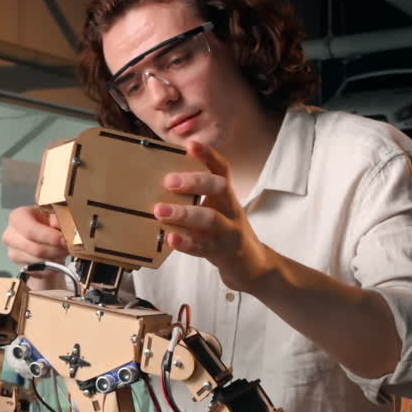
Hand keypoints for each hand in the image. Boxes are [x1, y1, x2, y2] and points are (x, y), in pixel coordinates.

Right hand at [2, 205, 67, 266]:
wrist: (42, 237)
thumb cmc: (47, 223)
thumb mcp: (54, 215)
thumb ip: (59, 221)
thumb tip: (67, 230)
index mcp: (17, 217)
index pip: (30, 231)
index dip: (50, 237)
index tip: (65, 240)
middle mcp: (10, 235)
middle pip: (35, 249)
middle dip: (56, 250)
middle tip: (69, 248)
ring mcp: (13, 252)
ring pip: (39, 262)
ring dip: (55, 259)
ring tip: (63, 251)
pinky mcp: (20, 266)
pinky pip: (40, 271)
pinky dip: (52, 267)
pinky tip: (57, 258)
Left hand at [154, 141, 273, 292]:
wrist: (253, 267)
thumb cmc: (225, 234)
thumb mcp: (216, 212)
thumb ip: (196, 200)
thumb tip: (158, 185)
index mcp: (227, 197)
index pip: (221, 169)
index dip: (208, 155)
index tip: (190, 145)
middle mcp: (231, 210)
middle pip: (219, 187)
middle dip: (195, 181)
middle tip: (169, 181)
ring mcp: (230, 232)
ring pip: (211, 218)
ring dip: (184, 213)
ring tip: (160, 211)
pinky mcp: (225, 254)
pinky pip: (205, 247)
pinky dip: (187, 243)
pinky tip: (171, 238)